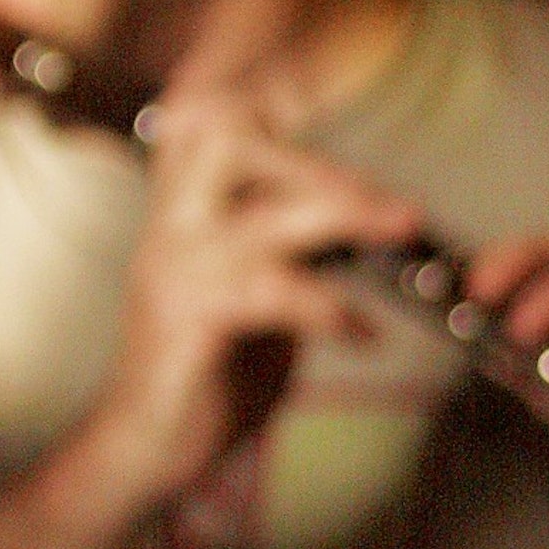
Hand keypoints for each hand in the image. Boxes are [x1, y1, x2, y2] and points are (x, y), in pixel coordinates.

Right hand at [69, 100, 422, 521]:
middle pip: (223, 142)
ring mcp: (173, 269)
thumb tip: (367, 220)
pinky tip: (366, 335)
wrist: (144, 450)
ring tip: (403, 227)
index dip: (255, 100)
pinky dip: (330, 309)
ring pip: (260, 215)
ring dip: (343, 215)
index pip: (207, 124)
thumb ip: (295, 250)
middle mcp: (171, 228)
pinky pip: (270, 293)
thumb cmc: (210, 373)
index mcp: (185, 213)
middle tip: (389, 200)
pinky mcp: (187, 319)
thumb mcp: (260, 296)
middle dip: (313, 160)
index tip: (313, 98)